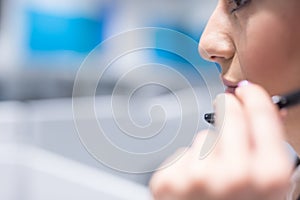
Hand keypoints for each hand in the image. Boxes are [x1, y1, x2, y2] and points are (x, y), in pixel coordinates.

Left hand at [150, 83, 292, 199]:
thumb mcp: (271, 190)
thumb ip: (269, 150)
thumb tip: (267, 113)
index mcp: (268, 178)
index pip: (260, 115)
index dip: (254, 98)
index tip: (247, 90)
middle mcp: (232, 176)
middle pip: (229, 115)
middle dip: (230, 113)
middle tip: (229, 113)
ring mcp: (195, 179)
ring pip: (203, 138)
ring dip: (208, 151)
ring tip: (212, 181)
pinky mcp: (167, 182)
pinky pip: (183, 154)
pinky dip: (189, 165)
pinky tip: (194, 188)